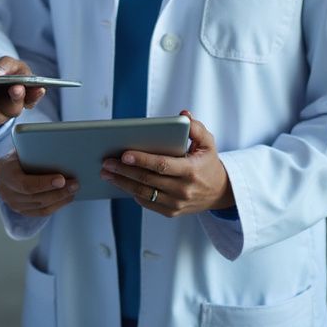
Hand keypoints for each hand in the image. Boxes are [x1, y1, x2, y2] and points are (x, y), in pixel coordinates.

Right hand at [0, 150, 77, 216]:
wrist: (10, 162)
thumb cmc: (20, 151)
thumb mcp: (23, 146)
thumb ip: (35, 151)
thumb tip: (60, 153)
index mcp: (3, 170)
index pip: (24, 183)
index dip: (44, 183)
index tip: (61, 179)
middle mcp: (4, 189)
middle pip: (34, 197)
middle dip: (57, 192)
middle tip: (74, 184)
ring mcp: (11, 202)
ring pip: (39, 206)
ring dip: (60, 199)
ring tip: (73, 190)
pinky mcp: (20, 210)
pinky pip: (40, 212)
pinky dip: (56, 205)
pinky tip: (67, 198)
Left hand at [99, 110, 234, 216]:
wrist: (219, 192)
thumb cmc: (208, 163)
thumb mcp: (208, 143)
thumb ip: (196, 128)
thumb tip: (183, 114)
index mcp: (191, 171)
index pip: (162, 165)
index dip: (142, 160)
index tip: (124, 154)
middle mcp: (183, 190)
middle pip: (147, 180)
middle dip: (124, 171)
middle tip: (106, 162)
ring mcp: (176, 203)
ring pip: (143, 194)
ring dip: (122, 183)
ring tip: (106, 173)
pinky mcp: (171, 212)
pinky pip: (147, 203)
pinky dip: (132, 192)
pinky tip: (120, 182)